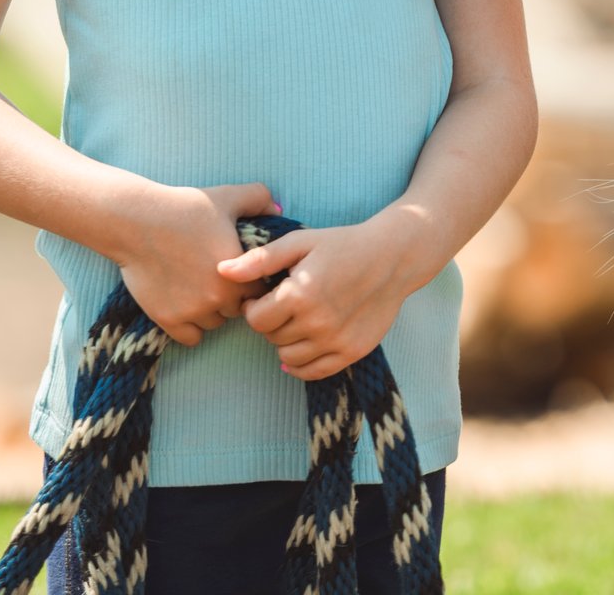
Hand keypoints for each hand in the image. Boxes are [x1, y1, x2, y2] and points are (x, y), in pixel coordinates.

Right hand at [110, 180, 280, 348]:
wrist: (137, 221)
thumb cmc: (184, 207)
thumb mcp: (227, 196)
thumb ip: (259, 198)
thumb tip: (278, 209)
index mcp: (241, 273)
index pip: (260, 292)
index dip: (250, 282)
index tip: (238, 272)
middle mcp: (219, 298)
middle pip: (237, 310)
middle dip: (230, 297)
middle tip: (214, 277)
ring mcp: (193, 312)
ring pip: (214, 324)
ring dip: (210, 312)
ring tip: (197, 288)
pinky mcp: (168, 320)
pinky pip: (191, 338)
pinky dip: (189, 327)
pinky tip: (184, 305)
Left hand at [216, 214, 416, 379]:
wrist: (393, 257)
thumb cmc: (343, 244)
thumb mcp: (300, 242)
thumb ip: (260, 260)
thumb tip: (221, 271)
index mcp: (299, 294)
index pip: (255, 319)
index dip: (254, 307)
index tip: (263, 296)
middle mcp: (316, 322)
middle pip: (271, 338)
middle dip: (270, 322)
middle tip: (283, 304)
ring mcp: (335, 340)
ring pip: (288, 357)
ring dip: (286, 341)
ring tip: (297, 319)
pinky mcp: (351, 352)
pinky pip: (313, 372)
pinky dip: (301, 364)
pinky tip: (303, 345)